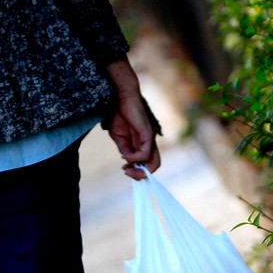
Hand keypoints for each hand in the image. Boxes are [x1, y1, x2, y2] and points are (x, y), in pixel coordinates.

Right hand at [104, 57, 160, 180]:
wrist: (119, 98)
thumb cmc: (119, 115)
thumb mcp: (119, 138)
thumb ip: (125, 150)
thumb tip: (127, 161)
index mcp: (143, 144)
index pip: (148, 163)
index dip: (138, 171)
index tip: (125, 170)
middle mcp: (149, 143)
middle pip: (153, 166)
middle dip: (140, 175)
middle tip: (127, 173)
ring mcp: (150, 139)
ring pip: (153, 163)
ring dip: (139, 170)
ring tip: (127, 169)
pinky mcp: (147, 134)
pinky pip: (145, 152)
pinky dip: (136, 158)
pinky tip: (126, 156)